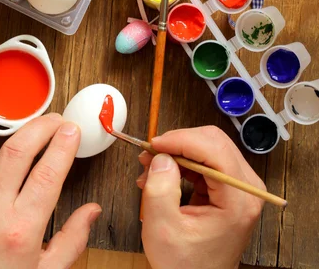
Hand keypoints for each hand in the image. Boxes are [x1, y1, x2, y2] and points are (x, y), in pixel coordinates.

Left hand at [0, 114, 100, 268]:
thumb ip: (71, 241)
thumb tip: (92, 211)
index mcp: (19, 230)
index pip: (48, 172)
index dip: (64, 144)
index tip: (72, 130)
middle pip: (18, 147)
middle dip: (42, 126)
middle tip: (54, 121)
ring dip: (6, 171)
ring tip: (4, 199)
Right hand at [137, 126, 265, 268]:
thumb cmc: (185, 265)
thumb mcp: (163, 230)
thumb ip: (160, 189)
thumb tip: (161, 156)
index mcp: (238, 201)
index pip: (214, 150)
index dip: (182, 140)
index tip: (154, 145)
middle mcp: (248, 189)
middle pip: (213, 142)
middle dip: (178, 143)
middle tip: (149, 155)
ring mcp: (242, 186)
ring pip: (208, 146)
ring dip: (177, 151)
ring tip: (151, 169)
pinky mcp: (231, 186)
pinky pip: (206, 158)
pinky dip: (182, 160)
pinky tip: (164, 174)